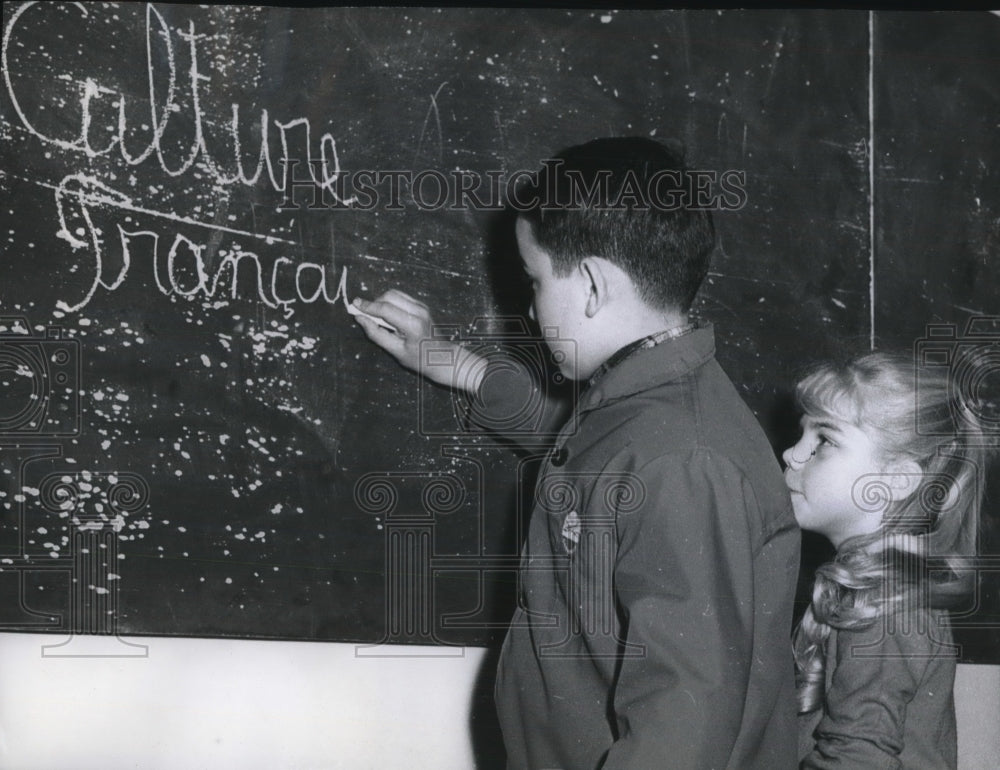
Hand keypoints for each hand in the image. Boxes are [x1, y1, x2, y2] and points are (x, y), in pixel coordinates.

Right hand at [352, 290, 486, 393]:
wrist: (441, 357)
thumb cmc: (418, 359)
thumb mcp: (395, 351)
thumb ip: (376, 334)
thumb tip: (360, 318)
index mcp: (412, 325)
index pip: (385, 308)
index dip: (367, 306)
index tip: (354, 305)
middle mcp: (419, 311)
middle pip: (389, 296)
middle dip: (374, 303)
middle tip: (365, 315)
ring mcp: (422, 306)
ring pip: (394, 293)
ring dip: (382, 301)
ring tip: (378, 317)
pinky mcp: (421, 305)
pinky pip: (401, 297)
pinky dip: (390, 302)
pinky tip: (389, 316)